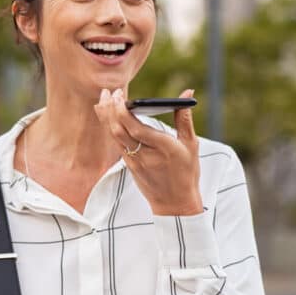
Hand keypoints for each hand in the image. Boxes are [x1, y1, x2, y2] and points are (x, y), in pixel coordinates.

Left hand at [94, 88, 203, 215]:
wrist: (175, 203)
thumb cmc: (186, 172)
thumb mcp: (191, 145)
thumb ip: (184, 118)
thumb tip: (187, 91)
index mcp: (163, 148)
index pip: (137, 129)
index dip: (124, 112)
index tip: (121, 95)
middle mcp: (146, 155)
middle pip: (120, 130)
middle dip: (112, 109)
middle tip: (110, 91)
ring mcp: (134, 162)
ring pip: (114, 136)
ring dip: (106, 115)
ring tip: (104, 96)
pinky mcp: (129, 165)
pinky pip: (115, 142)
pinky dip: (109, 126)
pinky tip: (106, 114)